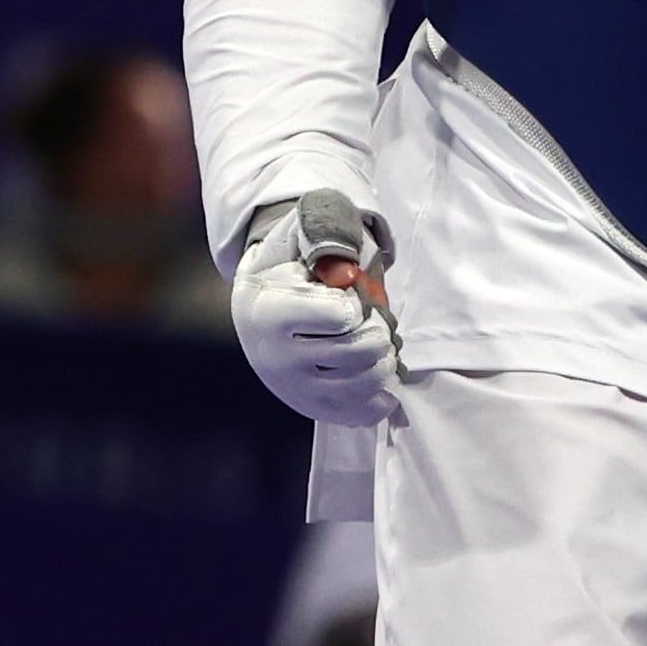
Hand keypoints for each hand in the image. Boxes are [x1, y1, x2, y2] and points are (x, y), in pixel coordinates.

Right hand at [229, 189, 401, 425]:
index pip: (341, 316)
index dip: (358, 301)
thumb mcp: (300, 233)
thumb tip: (347, 268)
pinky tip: (379, 372)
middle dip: (379, 331)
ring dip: (385, 360)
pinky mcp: (312, 408)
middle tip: (375, 319)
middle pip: (358, 353)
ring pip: (362, 384)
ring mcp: (294, 389)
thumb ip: (325, 231)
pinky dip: (380, 396)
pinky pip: (359, 414)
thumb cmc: (288, 265)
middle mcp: (277, 358)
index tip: (348, 296)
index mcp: (271, 313)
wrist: (260, 308)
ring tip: (380, 342)